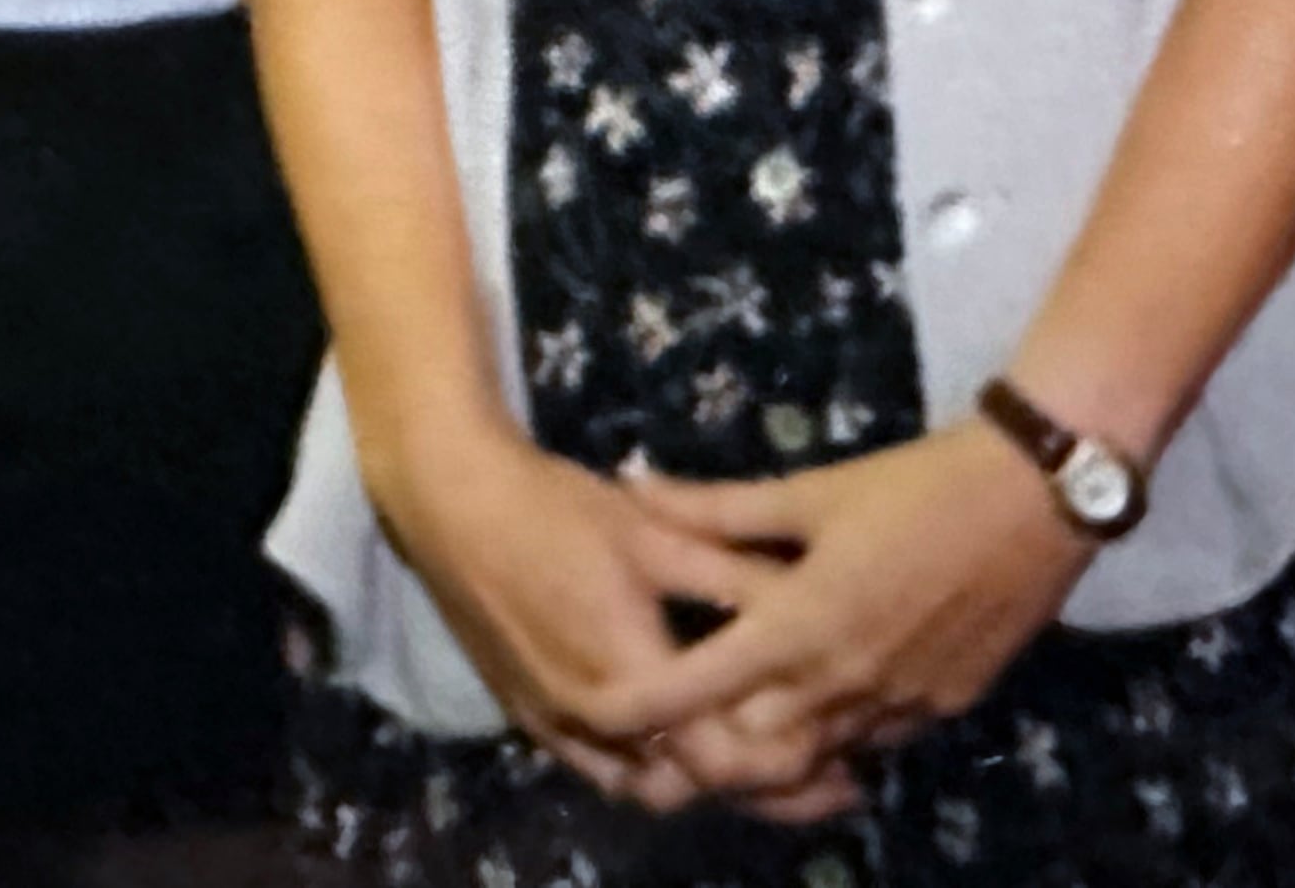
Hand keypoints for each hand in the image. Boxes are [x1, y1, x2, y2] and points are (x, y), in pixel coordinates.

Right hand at [369, 416, 789, 812]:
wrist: (453, 506)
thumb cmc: (557, 511)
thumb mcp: (654, 535)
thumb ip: (731, 578)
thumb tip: (813, 603)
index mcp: (630, 673)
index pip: (720, 754)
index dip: (784, 763)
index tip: (841, 758)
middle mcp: (595, 720)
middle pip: (691, 787)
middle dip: (760, 787)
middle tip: (824, 775)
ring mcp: (559, 729)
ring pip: (648, 789)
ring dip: (706, 785)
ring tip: (773, 769)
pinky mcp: (536, 724)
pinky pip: (606, 773)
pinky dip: (653, 772)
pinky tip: (690, 751)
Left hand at [614, 421, 1093, 813]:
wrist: (1037, 498)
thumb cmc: (917, 483)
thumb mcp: (812, 490)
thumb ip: (716, 506)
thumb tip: (631, 483)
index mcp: (800, 625)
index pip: (697, 688)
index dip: (640, 706)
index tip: (594, 707)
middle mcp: (843, 683)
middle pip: (749, 750)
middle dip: (704, 744)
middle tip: (669, 716)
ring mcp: (897, 706)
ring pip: (812, 756)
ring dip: (771, 747)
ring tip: (737, 720)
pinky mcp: (942, 709)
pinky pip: (870, 741)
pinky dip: (836, 734)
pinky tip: (822, 702)